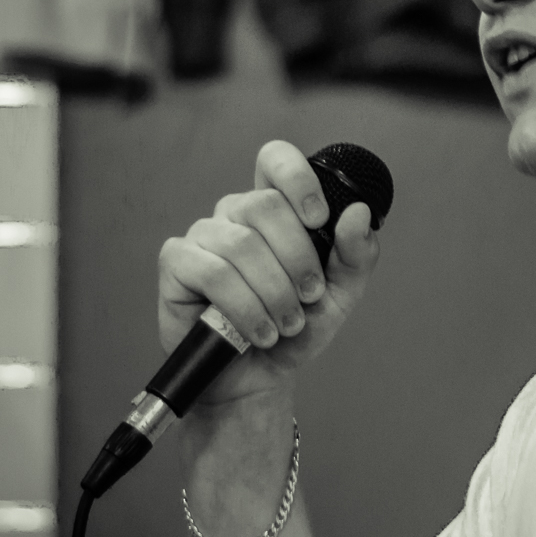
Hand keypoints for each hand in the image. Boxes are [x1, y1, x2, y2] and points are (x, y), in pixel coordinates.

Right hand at [157, 140, 379, 404]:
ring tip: (285, 324)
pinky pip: (213, 272)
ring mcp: (203, 235)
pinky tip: (257, 331)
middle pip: (265, 205)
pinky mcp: (177, 263)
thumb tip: (357, 213)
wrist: (259, 376)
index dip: (298, 180)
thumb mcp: (340, 294)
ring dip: (274, 293)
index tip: (319, 219)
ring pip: (241, 245)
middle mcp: (236, 214)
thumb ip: (356, 254)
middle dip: (296, 259)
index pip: (276, 160)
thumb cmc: (294, 328)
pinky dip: (244, 307)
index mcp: (275, 210)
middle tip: (308, 297)